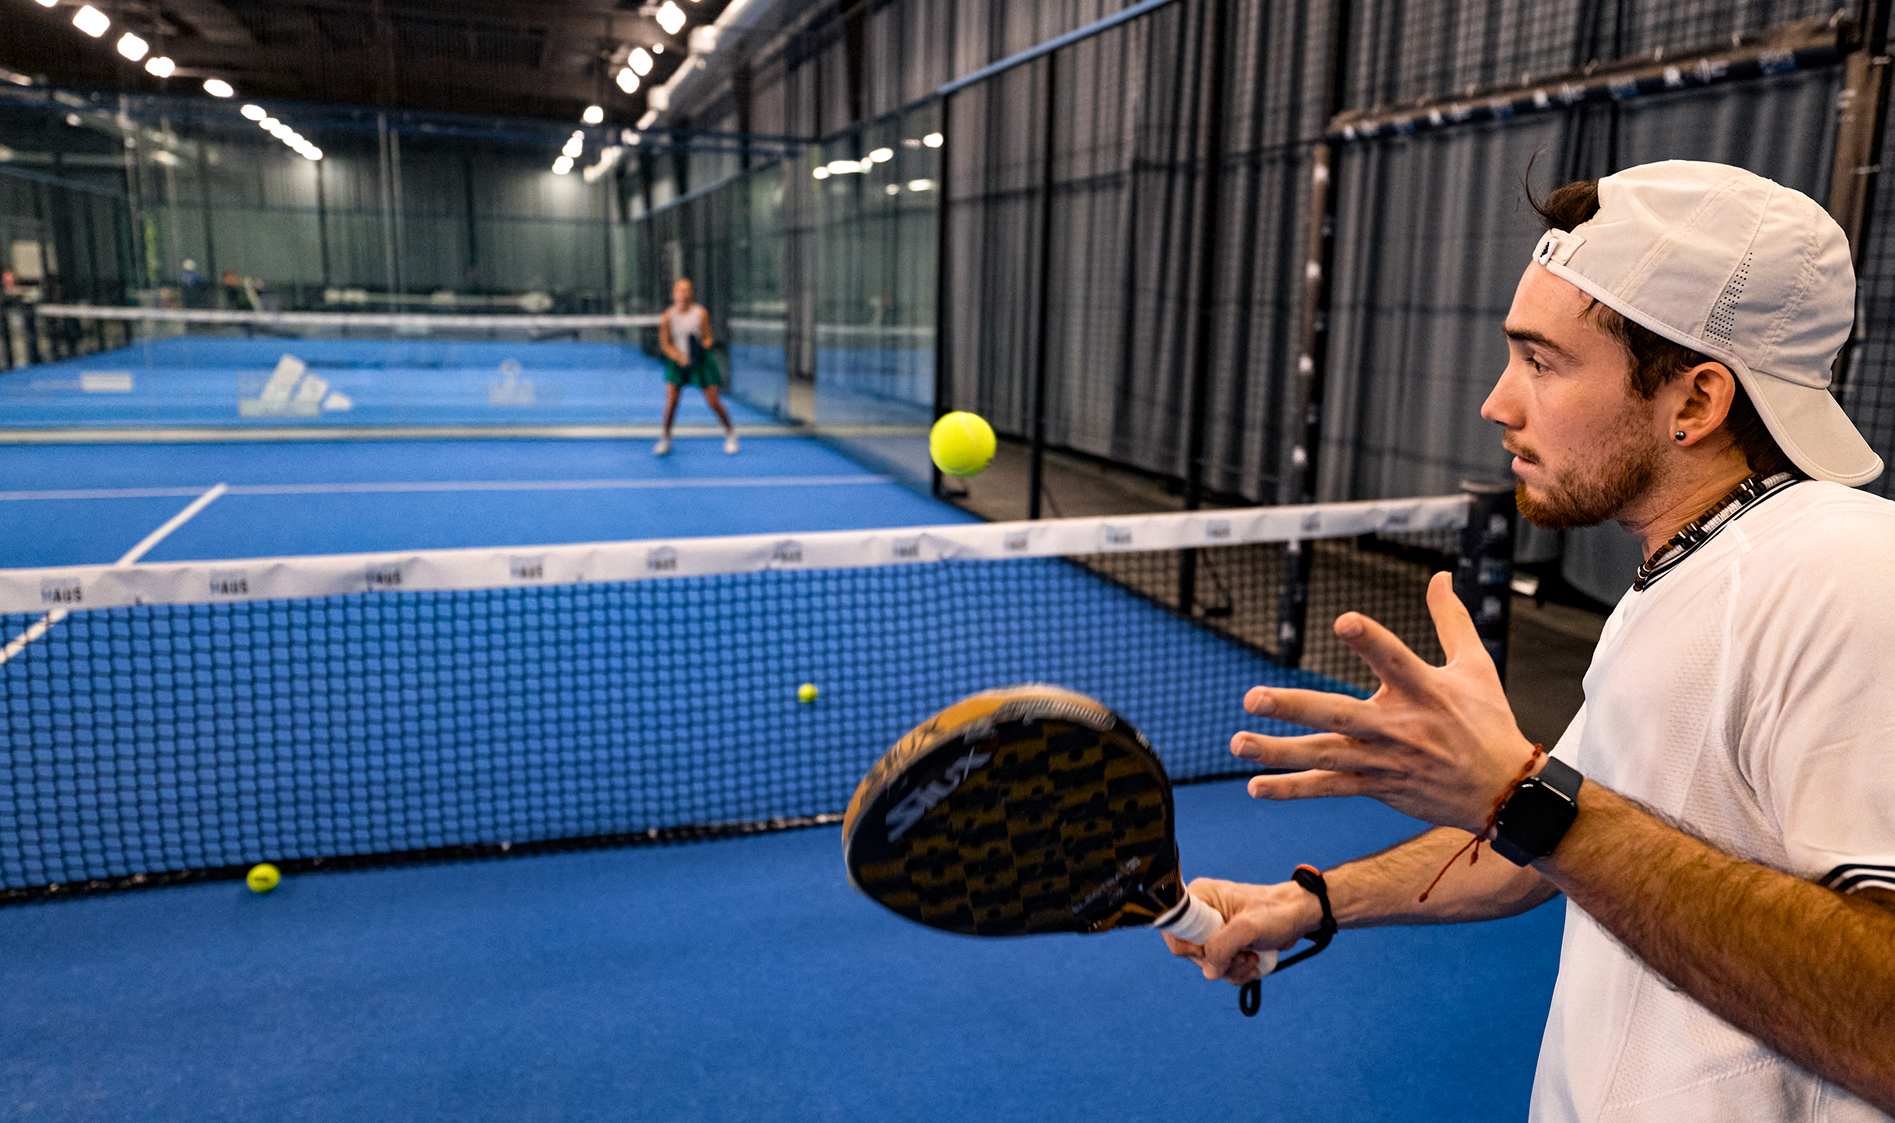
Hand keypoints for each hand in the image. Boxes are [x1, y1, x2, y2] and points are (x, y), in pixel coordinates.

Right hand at [1162, 877, 1321, 983]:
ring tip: (1251, 958)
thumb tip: (1210, 971)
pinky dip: (1236, 971)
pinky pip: (1219, 968)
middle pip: (1190, 952)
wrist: (1299, 916)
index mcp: (1198, 898)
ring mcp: (1212, 930)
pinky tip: (1253, 963)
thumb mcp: (1247, 927)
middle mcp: (1200, 913)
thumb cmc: (1276, 912)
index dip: (1190, 947)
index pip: (1173, 930)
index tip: (1213, 948)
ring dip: (1231, 969)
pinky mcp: (1225, 944)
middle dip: (1218, 961)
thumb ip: (1221, 948)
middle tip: (1241, 954)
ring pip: (1207, 964)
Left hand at [1233, 571, 1538, 833]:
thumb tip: (1441, 574)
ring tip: (1238, 742)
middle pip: (1340, 715)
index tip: (1343, 620)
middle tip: (1252, 698)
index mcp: (1426, 690)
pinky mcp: (1378, 786)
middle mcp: (1400, 727)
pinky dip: (1292, 787)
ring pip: (1325, 755)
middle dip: (1295, 707)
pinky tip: (1255, 785)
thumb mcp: (1476, 666)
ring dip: (1279, 752)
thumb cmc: (1488, 722)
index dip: (1371, 640)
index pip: (1395, 660)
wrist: (1505, 793)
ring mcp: (1385, 760)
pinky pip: (1329, 787)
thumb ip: (1450, 619)